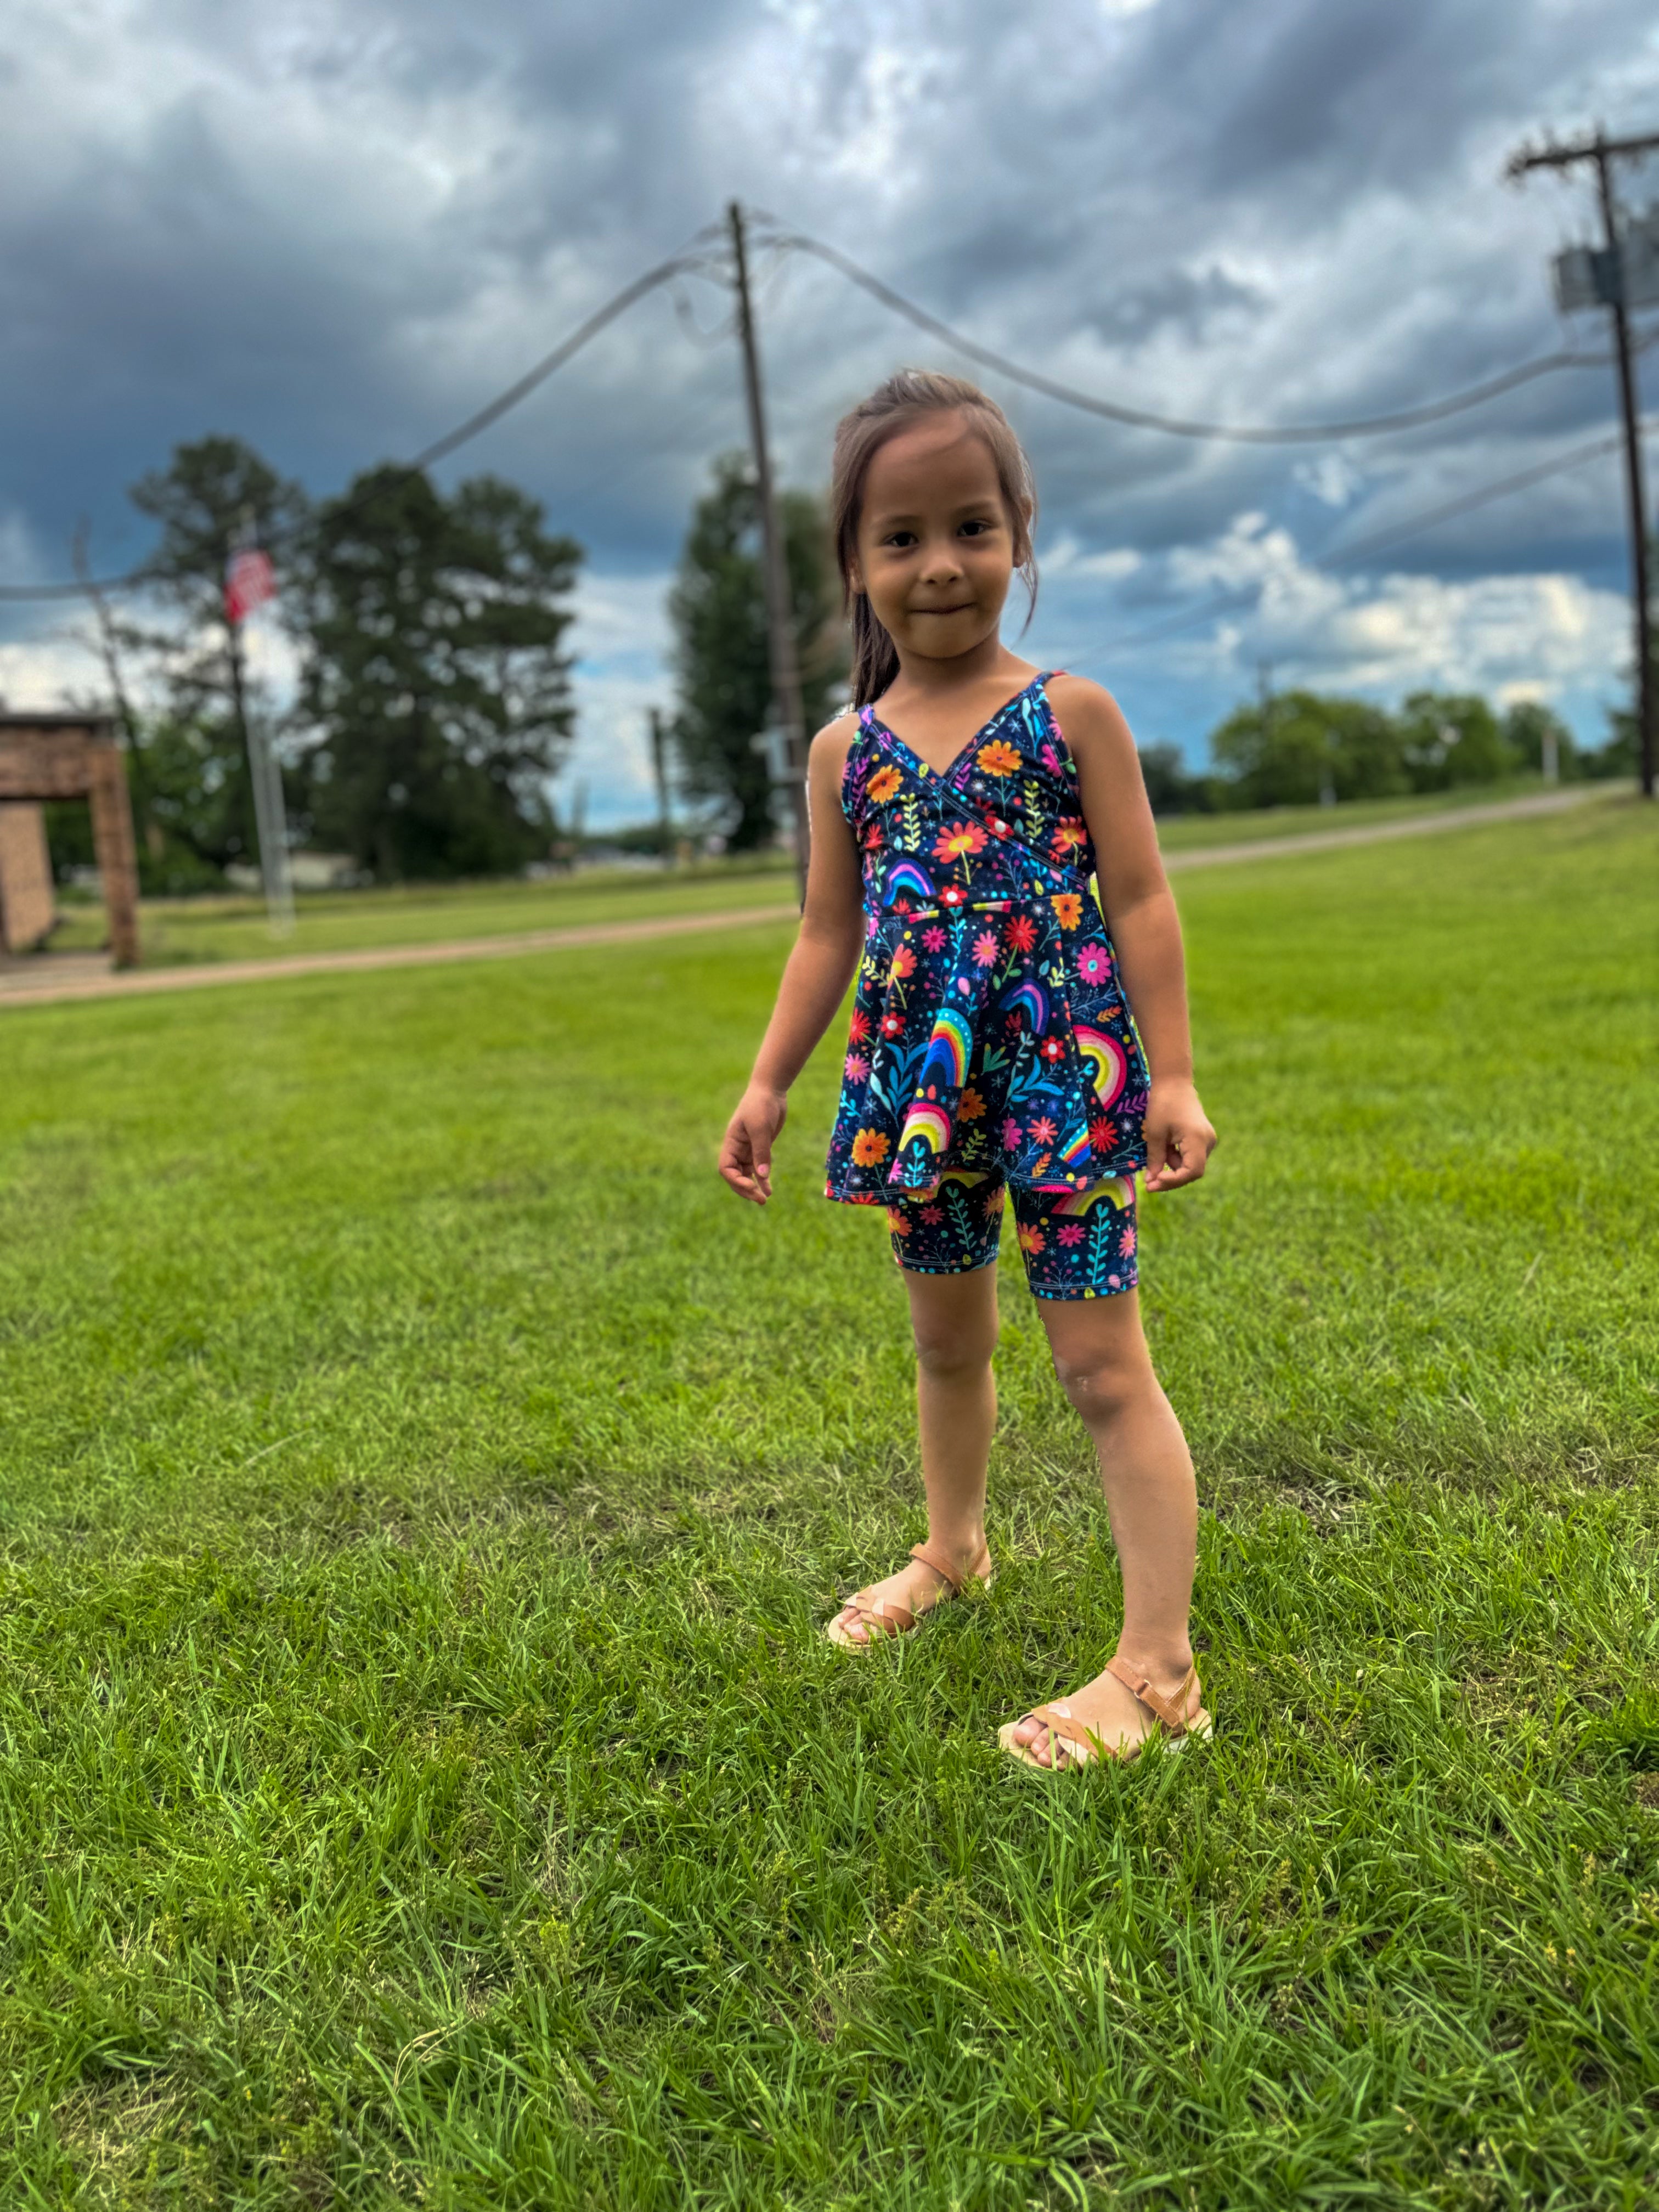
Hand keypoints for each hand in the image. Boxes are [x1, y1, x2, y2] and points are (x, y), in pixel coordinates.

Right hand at [719, 1084, 788, 1203]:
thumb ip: (761, 1152)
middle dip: (745, 1189)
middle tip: (759, 1200)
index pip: (726, 1168)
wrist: (771, 1091)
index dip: (735, 1180)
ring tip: (764, 1199)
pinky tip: (769, 1190)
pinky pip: (759, 1168)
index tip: (751, 1185)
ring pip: (747, 1174)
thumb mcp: (761, 1128)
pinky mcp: (760, 1148)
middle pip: (735, 1175)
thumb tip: (762, 1176)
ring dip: (754, 1187)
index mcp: (731, 1142)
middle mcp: (737, 1148)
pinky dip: (763, 1180)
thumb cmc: (761, 1105)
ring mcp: (748, 1149)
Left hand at [1141, 1077, 1216, 1192]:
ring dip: (1171, 1165)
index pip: (1191, 1171)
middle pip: (1192, 1171)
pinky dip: (1175, 1157)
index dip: (1173, 1181)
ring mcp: (1207, 1140)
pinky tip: (1163, 1147)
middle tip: (1149, 1183)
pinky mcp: (1202, 1138)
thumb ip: (1155, 1159)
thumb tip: (1151, 1181)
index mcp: (1198, 1139)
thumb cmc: (1162, 1103)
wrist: (1174, 1081)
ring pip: (1190, 1164)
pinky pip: (1190, 1155)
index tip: (1153, 1182)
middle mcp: (1208, 1142)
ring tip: (1155, 1152)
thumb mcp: (1155, 1133)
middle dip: (1170, 1178)